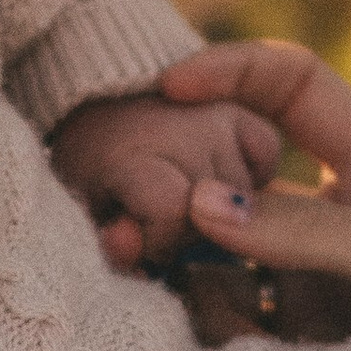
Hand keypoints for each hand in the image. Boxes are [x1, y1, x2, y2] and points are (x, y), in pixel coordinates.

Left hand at [48, 85, 280, 268]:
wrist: (97, 97)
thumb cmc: (89, 160)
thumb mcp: (84, 207)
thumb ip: (111, 242)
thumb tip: (134, 253)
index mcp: (136, 154)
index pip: (173, 213)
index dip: (160, 242)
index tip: (141, 241)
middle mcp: (185, 130)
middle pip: (213, 212)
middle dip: (186, 231)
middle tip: (157, 219)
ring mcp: (217, 116)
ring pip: (244, 193)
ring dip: (220, 209)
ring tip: (183, 197)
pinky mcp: (239, 108)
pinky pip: (265, 152)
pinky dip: (251, 172)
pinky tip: (220, 181)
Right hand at [162, 40, 350, 350]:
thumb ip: (313, 230)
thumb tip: (202, 202)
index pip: (291, 85)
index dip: (231, 70)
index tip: (167, 84)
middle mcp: (331, 215)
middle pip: (229, 168)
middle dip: (180, 184)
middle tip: (140, 222)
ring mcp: (305, 281)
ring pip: (211, 248)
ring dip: (180, 262)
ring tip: (171, 288)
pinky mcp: (290, 347)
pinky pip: (220, 318)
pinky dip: (197, 321)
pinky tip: (206, 347)